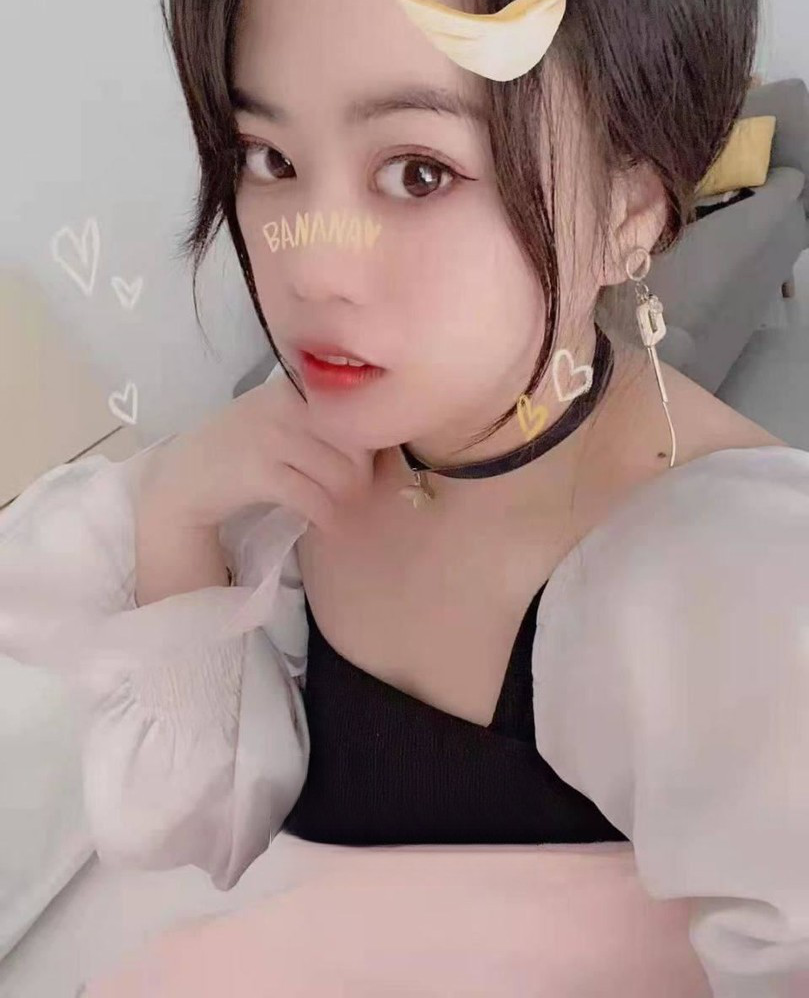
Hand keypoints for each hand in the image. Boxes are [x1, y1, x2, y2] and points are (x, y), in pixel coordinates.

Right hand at [137, 363, 374, 534]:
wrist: (184, 477)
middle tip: (357, 496)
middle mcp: (284, 405)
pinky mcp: (258, 472)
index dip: (369, 446)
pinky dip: (327, 517)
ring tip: (343, 510)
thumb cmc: (239, 449)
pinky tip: (324, 523)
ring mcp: (270, 436)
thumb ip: (320, 418)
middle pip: (355, 446)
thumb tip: (377, 439)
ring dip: (347, 501)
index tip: (367, 467)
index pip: (356, 412)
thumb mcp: (278, 418)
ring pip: (340, 475)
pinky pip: (314, 498)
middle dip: (362, 477)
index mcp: (295, 387)